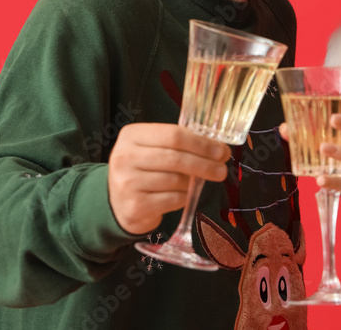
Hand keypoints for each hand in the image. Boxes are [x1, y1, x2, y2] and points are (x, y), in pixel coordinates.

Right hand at [107, 123, 230, 234]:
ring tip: (197, 182)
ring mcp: (127, 182)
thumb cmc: (143, 170)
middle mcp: (125, 156)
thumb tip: (218, 149)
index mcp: (132, 135)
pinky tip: (183, 195)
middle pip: (176, 158)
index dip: (202, 143)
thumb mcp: (153, 149)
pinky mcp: (135, 206)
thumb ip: (179, 144)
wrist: (118, 202)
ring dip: (193, 182)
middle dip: (205, 164)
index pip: (174, 135)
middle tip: (222, 169)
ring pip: (176, 180)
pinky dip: (184, 197)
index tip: (221, 150)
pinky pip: (172, 199)